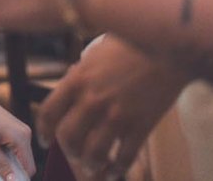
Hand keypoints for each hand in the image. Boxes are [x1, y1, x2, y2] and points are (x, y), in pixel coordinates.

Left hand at [0, 85, 34, 180]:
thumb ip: (0, 164)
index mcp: (21, 137)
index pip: (29, 169)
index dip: (18, 178)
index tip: (0, 179)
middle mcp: (25, 133)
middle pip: (24, 163)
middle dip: (11, 170)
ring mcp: (19, 129)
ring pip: (18, 156)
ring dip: (6, 162)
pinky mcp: (11, 128)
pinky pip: (12, 148)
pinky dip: (3, 153)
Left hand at [40, 36, 187, 179]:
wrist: (168, 47)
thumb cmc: (131, 43)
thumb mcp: (96, 53)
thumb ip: (81, 71)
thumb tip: (70, 81)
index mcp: (77, 79)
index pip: (49, 112)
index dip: (43, 131)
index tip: (45, 140)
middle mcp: (92, 100)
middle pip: (67, 137)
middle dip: (67, 151)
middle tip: (72, 155)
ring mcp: (117, 115)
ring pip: (93, 153)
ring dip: (90, 164)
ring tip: (92, 166)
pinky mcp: (141, 126)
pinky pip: (124, 157)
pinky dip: (117, 169)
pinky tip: (115, 172)